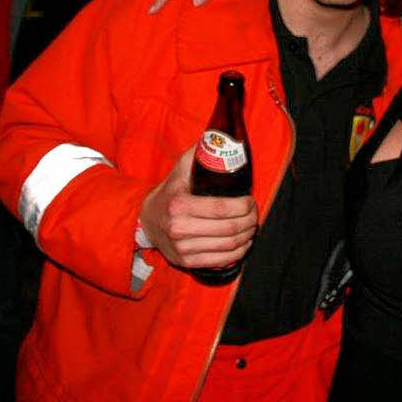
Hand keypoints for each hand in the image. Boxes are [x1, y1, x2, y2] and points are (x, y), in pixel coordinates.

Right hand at [139, 145, 257, 269]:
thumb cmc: (171, 191)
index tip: (251, 201)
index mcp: (179, 204)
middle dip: (250, 221)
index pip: (222, 208)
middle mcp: (179, 229)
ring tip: (251, 226)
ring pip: (228, 246)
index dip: (244, 206)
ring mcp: (182, 248)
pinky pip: (220, 261)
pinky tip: (243, 242)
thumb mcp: (181, 168)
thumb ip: (201, 153)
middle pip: (229, 229)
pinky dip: (237, 253)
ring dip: (247, 236)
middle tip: (254, 213)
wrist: (147, 220)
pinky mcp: (186, 262)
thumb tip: (222, 139)